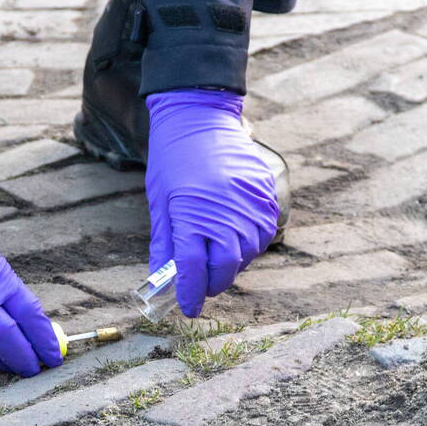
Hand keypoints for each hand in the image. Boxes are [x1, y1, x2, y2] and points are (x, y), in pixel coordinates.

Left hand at [145, 89, 278, 317]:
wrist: (200, 117)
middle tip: (204, 287)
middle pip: (225, 267)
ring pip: (248, 252)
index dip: (190, 293)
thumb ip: (165, 245)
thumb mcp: (161, 204)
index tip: (188, 308)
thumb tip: (165, 280)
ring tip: (218, 259)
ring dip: (233, 264)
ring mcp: (249, 203)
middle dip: (214, 283)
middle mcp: (224, 212)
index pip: (192, 269)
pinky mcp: (266, 193)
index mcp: (191, 216)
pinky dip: (250, 243)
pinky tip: (237, 238)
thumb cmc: (173, 160)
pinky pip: (264, 231)